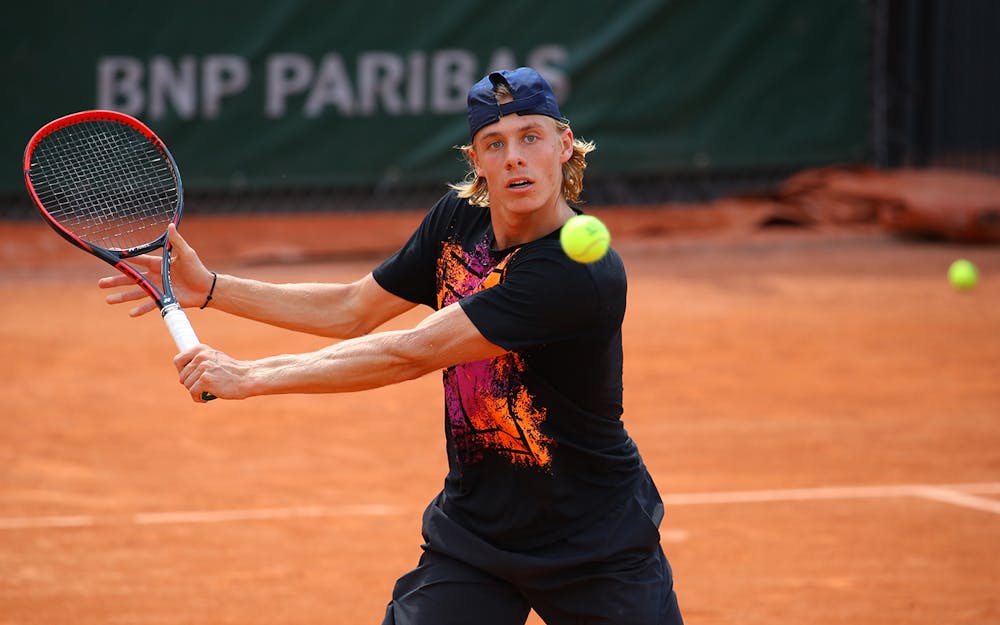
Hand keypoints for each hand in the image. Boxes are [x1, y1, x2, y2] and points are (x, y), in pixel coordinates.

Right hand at [99, 224, 214, 315]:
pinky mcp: (164, 299)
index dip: (124, 257)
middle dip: (116, 281)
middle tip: (101, 283)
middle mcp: (155, 277)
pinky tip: (131, 313)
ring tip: (108, 300)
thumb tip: (170, 225)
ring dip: (122, 297)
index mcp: (158, 264)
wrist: (207, 288)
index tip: (110, 255)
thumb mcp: (187, 253)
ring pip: (136, 293)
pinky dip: (141, 309)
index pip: (138, 259)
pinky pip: (151, 305)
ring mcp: (158, 289)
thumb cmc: (198, 269)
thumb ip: (176, 241)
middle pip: (132, 279)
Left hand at [174, 344, 249, 401]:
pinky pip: (193, 393)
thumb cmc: (231, 371)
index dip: (181, 372)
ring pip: (187, 386)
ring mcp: (203, 368)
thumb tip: (182, 372)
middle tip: (202, 387)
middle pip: (182, 377)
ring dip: (196, 392)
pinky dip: (198, 398)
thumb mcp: (214, 359)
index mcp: (200, 349)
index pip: (178, 361)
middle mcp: (200, 356)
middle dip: (190, 384)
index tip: (189, 377)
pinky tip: (206, 398)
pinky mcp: (206, 380)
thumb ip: (200, 361)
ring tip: (208, 391)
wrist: (247, 377)